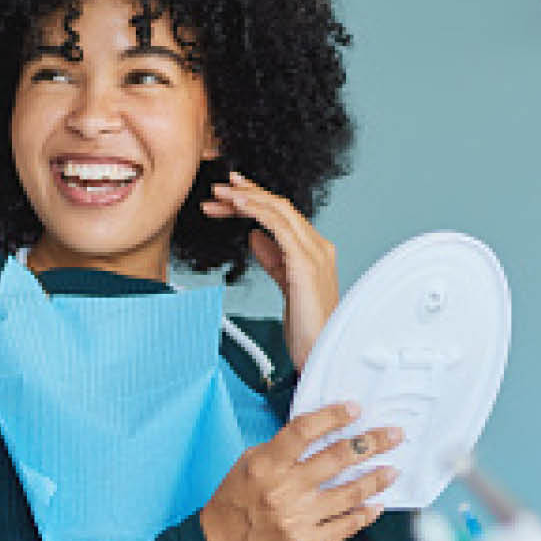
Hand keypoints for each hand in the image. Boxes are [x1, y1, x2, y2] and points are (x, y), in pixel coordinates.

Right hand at [199, 403, 403, 540]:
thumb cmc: (233, 504)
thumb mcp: (247, 464)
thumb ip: (280, 450)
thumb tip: (317, 433)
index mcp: (265, 465)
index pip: (303, 431)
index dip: (332, 416)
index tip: (354, 409)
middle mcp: (283, 489)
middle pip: (336, 458)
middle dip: (370, 443)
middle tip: (393, 435)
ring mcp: (297, 518)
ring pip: (349, 493)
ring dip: (376, 479)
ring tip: (393, 469)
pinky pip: (344, 526)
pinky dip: (364, 514)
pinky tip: (376, 504)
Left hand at [201, 170, 336, 369]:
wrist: (320, 353)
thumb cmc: (307, 328)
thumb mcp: (285, 286)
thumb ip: (273, 259)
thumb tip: (255, 237)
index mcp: (315, 251)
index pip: (283, 215)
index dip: (256, 201)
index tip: (230, 194)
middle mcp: (318, 247)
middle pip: (281, 207)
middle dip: (248, 193)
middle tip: (219, 187)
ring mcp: (315, 254)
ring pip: (280, 210)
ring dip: (248, 198)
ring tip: (222, 193)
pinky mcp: (306, 264)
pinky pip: (280, 227)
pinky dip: (258, 212)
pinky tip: (239, 207)